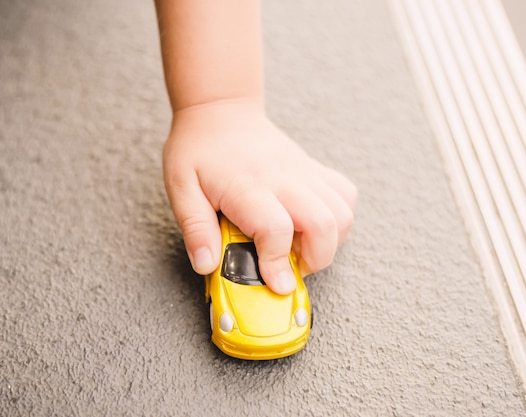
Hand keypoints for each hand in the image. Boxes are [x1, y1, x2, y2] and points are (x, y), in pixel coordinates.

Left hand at [162, 98, 356, 293]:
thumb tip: (207, 265)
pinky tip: (314, 224)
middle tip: (291, 268)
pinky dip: (339, 217)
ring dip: (330, 241)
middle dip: (315, 259)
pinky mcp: (313, 170)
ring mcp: (303, 173)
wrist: (221, 111)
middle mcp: (284, 179)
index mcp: (249, 186)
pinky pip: (344, 194)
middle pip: (323, 224)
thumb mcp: (181, 188)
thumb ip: (195, 228)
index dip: (279, 262)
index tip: (276, 283)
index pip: (276, 229)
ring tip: (302, 248)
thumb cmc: (199, 149)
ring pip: (341, 213)